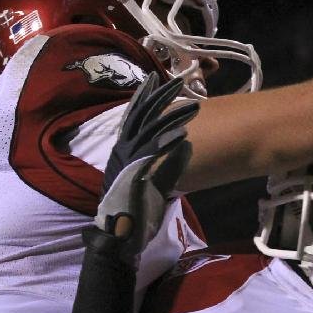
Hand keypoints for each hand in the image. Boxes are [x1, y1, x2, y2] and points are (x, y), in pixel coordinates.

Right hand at [95, 72, 198, 261]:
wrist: (118, 232)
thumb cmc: (134, 209)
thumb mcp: (153, 180)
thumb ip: (168, 163)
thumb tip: (187, 146)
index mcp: (124, 149)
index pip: (134, 116)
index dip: (145, 98)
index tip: (156, 80)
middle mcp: (123, 149)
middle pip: (143, 115)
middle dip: (160, 97)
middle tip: (177, 81)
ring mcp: (129, 159)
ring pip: (151, 130)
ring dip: (173, 117)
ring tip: (194, 107)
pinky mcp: (136, 173)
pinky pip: (153, 153)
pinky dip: (167, 142)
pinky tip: (183, 134)